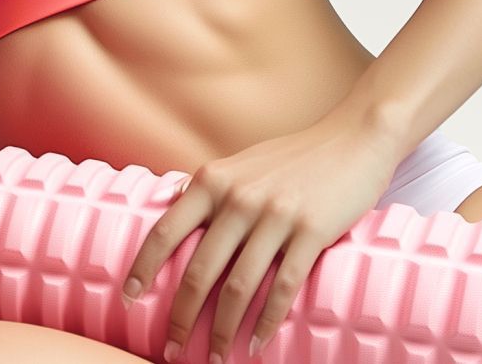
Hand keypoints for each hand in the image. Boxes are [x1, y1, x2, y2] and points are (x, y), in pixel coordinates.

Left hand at [120, 114, 402, 361]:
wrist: (352, 139)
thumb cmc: (292, 157)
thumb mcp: (240, 164)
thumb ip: (211, 188)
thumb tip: (172, 202)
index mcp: (213, 180)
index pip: (166, 230)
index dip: (143, 268)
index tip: (129, 299)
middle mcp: (239, 197)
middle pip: (199, 269)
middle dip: (181, 316)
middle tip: (171, 348)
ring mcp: (276, 215)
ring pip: (238, 286)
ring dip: (223, 330)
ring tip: (216, 357)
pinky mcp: (312, 231)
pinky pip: (283, 286)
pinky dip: (267, 321)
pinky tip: (256, 343)